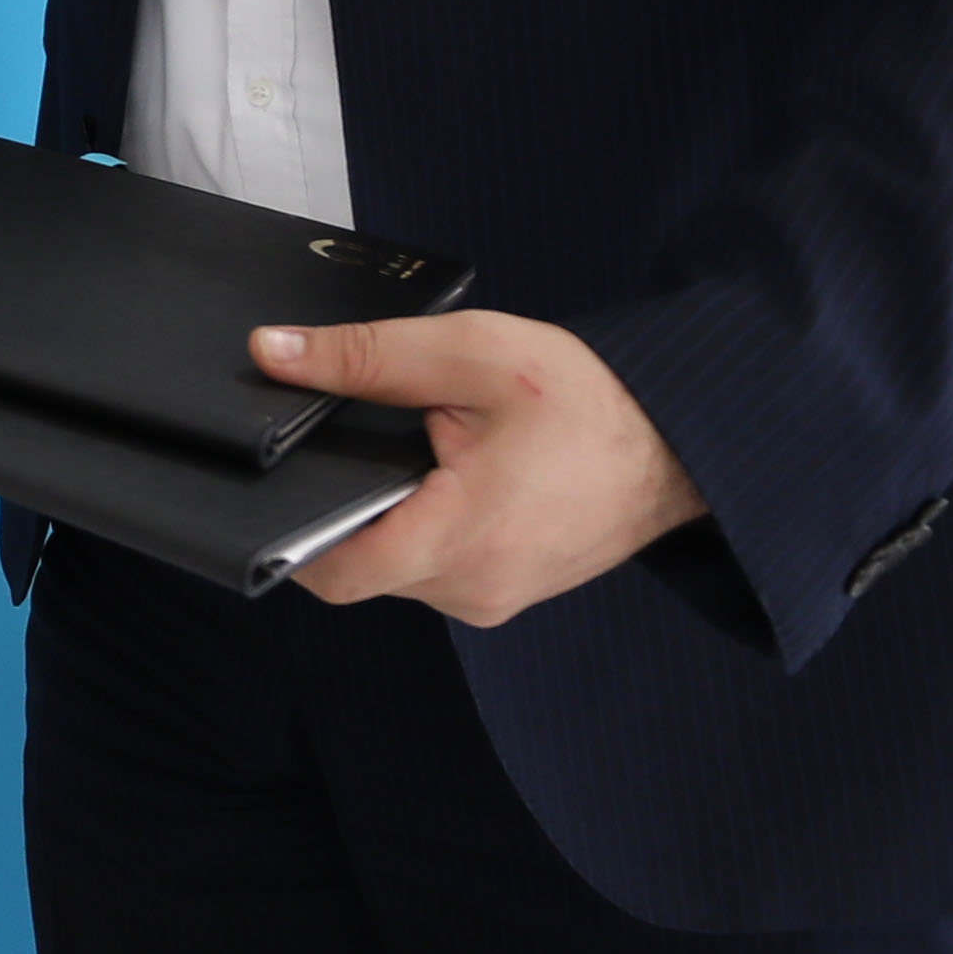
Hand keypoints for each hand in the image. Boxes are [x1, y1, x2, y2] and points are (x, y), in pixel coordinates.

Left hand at [258, 307, 707, 629]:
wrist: (679, 444)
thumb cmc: (591, 402)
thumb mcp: (470, 354)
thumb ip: (365, 357)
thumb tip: (273, 354)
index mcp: (462, 538)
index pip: (333, 569)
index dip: (290, 528)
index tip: (283, 479)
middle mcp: (473, 589)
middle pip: (359, 567)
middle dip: (346, 507)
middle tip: (372, 442)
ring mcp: (492, 599)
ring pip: (396, 570)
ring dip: (391, 517)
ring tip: (425, 454)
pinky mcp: (505, 594)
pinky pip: (435, 570)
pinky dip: (426, 527)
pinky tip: (450, 478)